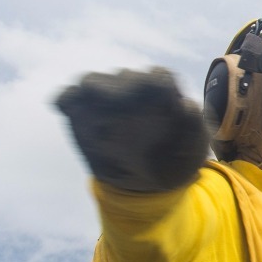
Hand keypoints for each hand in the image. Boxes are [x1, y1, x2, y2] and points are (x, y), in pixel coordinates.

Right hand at [56, 68, 209, 192]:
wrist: (147, 184)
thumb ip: (196, 126)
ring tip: (98, 118)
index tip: (155, 105)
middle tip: (117, 110)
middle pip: (123, 76)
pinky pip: (68, 98)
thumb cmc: (177, 161)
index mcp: (163, 92)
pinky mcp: (82, 113)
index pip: (158, 77)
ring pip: (94, 82)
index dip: (156, 86)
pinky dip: (66, 99)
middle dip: (121, 90)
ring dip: (94, 95)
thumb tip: (187, 104)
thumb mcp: (196, 149)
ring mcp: (105, 99)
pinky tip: (66, 108)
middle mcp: (132, 89)